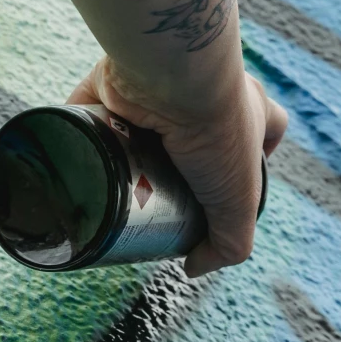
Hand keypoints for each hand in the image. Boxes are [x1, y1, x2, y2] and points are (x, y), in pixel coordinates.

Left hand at [69, 59, 287, 276]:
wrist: (170, 74)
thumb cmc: (214, 130)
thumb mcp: (237, 200)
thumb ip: (230, 243)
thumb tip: (193, 268)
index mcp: (245, 108)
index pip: (267, 127)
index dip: (256, 155)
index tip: (227, 183)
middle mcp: (203, 90)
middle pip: (194, 130)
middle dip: (174, 162)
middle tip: (154, 196)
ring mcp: (157, 82)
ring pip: (141, 122)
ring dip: (126, 150)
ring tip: (110, 187)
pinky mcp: (113, 79)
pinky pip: (92, 108)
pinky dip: (83, 132)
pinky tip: (74, 161)